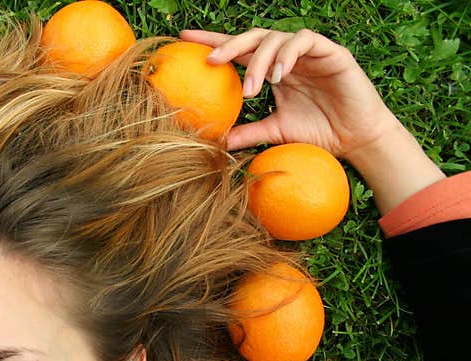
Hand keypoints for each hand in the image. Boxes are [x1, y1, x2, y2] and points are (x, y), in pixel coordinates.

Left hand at [180, 28, 401, 158]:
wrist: (356, 139)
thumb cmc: (318, 132)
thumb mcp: (275, 132)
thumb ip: (249, 132)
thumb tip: (218, 142)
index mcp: (271, 71)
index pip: (239, 51)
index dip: (214, 42)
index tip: (185, 40)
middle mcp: (286, 57)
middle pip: (252, 38)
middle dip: (229, 45)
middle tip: (210, 60)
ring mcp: (308, 52)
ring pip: (275, 38)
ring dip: (259, 61)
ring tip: (252, 88)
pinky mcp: (330, 52)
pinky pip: (304, 41)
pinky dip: (287, 54)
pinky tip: (279, 75)